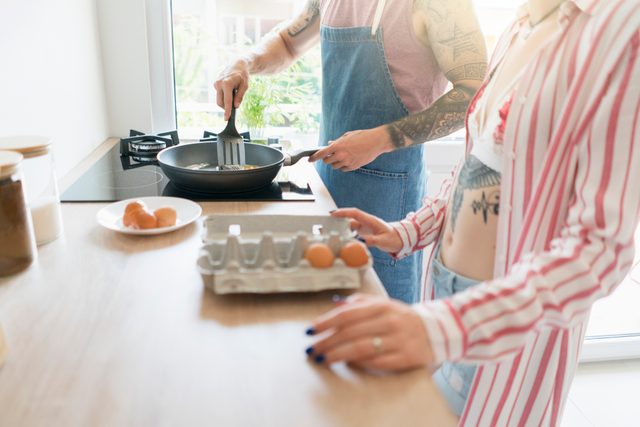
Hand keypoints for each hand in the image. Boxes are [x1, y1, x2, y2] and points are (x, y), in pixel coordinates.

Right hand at [213, 60, 249, 119]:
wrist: (237, 64)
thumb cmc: (242, 75)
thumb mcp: (245, 86)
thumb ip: (240, 96)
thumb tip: (235, 106)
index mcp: (226, 84)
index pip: (227, 101)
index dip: (227, 111)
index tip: (227, 119)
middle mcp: (219, 83)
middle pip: (220, 102)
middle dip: (226, 107)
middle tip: (234, 106)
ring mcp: (216, 83)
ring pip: (219, 99)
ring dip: (225, 101)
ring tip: (234, 94)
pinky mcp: (215, 84)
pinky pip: (219, 95)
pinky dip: (224, 96)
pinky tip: (230, 90)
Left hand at [307, 294, 433, 370]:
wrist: (436, 331)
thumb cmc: (401, 318)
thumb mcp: (383, 303)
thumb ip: (359, 302)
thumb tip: (333, 305)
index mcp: (381, 305)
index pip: (347, 313)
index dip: (326, 322)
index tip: (311, 330)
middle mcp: (389, 321)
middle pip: (351, 332)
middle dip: (327, 341)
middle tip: (312, 348)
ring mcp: (398, 340)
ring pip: (362, 348)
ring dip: (338, 354)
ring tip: (323, 358)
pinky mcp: (405, 358)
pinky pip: (377, 362)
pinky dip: (359, 363)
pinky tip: (347, 363)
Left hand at [308, 127, 391, 171]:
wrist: (376, 141)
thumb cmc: (362, 136)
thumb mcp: (347, 136)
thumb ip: (337, 142)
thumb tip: (329, 144)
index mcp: (338, 146)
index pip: (321, 154)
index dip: (314, 157)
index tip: (310, 160)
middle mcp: (341, 155)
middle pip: (327, 162)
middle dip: (327, 159)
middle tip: (331, 155)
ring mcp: (347, 162)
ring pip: (335, 166)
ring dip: (335, 162)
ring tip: (342, 156)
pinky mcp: (353, 166)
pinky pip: (343, 169)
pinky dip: (343, 166)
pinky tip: (348, 160)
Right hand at [331, 209, 402, 252]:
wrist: (399, 239)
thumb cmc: (393, 238)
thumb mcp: (383, 241)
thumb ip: (372, 241)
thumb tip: (362, 241)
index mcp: (370, 220)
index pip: (354, 213)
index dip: (343, 212)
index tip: (333, 214)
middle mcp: (366, 222)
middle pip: (349, 218)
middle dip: (338, 218)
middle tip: (326, 222)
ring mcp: (364, 226)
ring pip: (349, 224)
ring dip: (341, 226)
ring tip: (331, 231)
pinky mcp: (364, 232)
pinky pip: (352, 231)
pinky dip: (346, 233)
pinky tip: (341, 238)